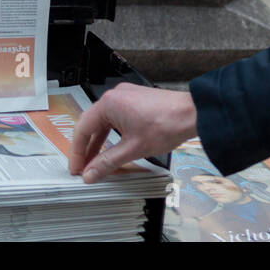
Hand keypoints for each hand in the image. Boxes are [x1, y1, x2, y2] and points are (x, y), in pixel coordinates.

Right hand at [69, 83, 197, 182]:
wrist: (193, 114)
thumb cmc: (167, 124)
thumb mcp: (132, 149)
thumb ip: (107, 162)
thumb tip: (90, 173)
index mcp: (109, 103)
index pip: (82, 129)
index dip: (77, 152)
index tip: (76, 168)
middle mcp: (115, 96)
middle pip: (92, 124)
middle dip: (87, 148)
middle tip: (83, 168)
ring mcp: (127, 96)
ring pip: (104, 121)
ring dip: (99, 142)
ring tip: (96, 162)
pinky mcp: (136, 100)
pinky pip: (116, 117)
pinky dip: (112, 133)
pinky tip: (112, 147)